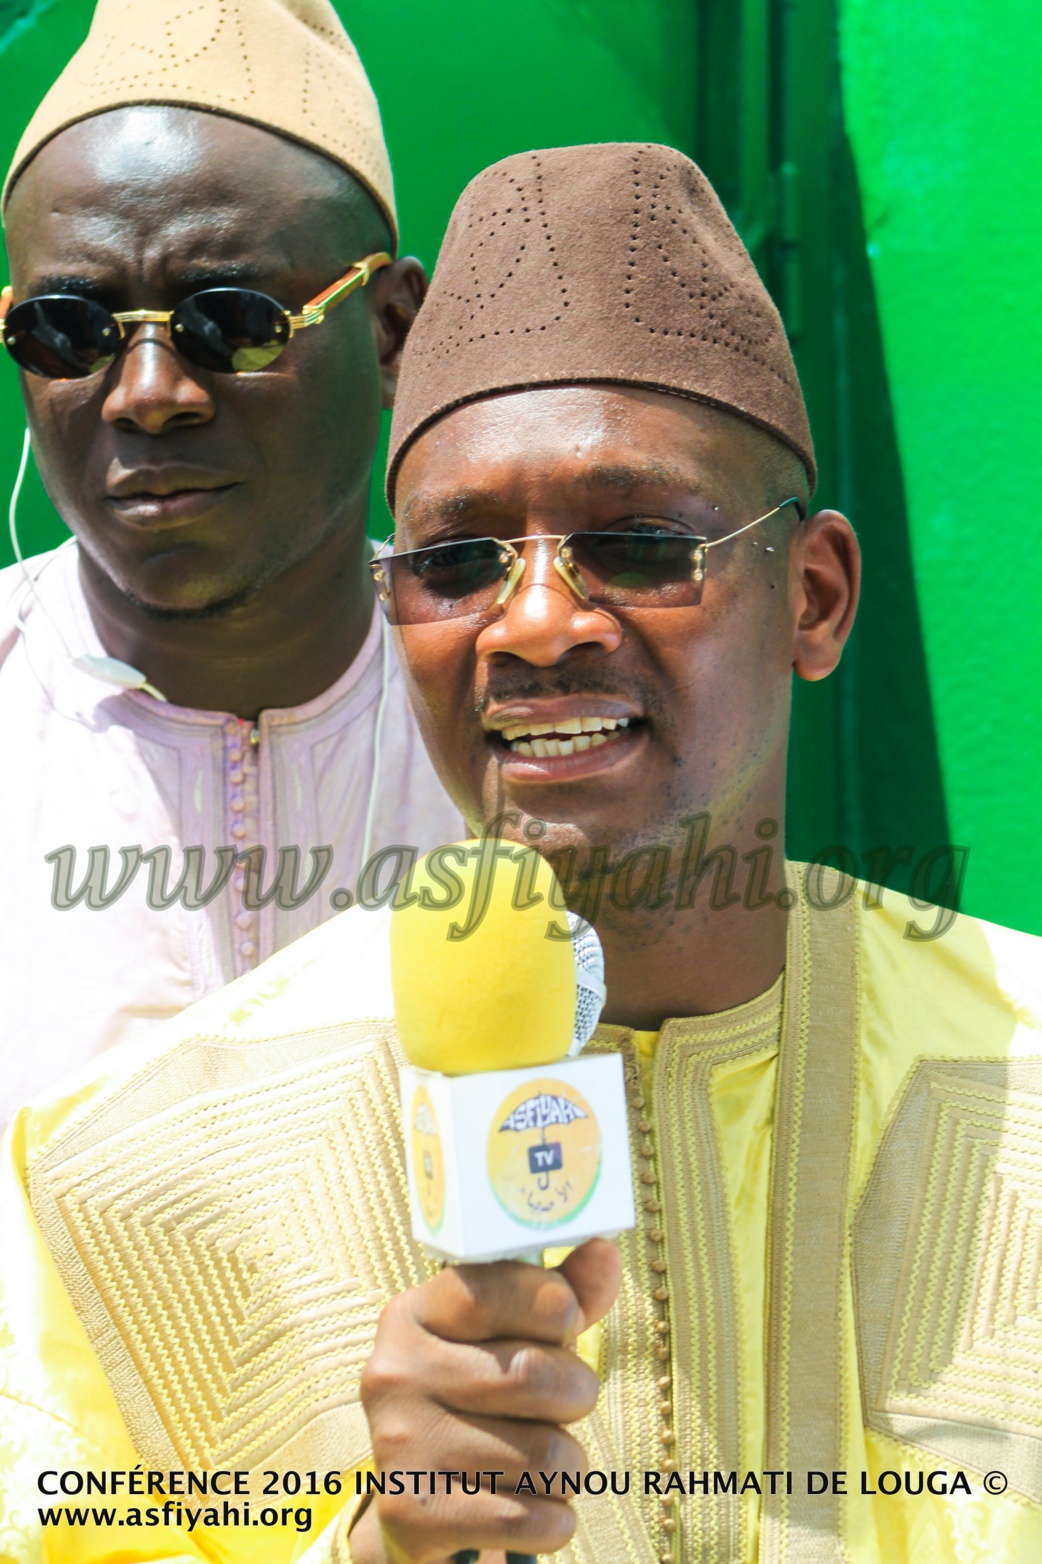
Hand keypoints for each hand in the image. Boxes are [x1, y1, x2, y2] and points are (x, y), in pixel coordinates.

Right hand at [351, 1238, 621, 1563]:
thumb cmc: (481, 1398)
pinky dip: (554, 1518)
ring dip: (568, 1464)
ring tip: (544, 1458)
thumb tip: (605, 1250)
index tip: (568, 1320)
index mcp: (412, 1315)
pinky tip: (533, 1506)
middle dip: (575, 1392)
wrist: (419, 1505)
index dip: (551, 1303)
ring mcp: (401, 1444)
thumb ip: (560, 1294)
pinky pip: (531, 1519)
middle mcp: (395, 1373)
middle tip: (569, 1401)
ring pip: (543, 1454)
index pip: (490, 1290)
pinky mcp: (416, 1513)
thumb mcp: (511, 1337)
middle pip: (531, 1374)